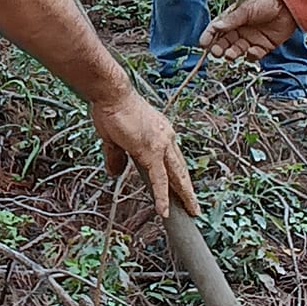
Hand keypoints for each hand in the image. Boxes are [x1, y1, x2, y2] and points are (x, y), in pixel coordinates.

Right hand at [91, 87, 198, 219]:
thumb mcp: (114, 138)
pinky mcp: (151, 152)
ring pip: (177, 176)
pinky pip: (159, 179)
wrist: (112, 95)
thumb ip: (117, 157)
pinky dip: (162, 196)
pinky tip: (164, 210)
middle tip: (194, 205)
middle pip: (180, 169)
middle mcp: (166, 138)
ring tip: (191, 211)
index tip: (182, 187)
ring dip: (185, 195)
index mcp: (161, 132)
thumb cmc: (112, 109)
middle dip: (188, 188)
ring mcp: (161, 145)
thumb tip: (114, 173)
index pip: (173, 159)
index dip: (177, 175)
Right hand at [200, 0, 295, 62]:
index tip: (203, 44)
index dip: (209, 36)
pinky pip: (252, 55)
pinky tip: (252, 50)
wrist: (288, 7)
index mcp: (233, 18)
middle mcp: (240, 29)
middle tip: (216, 53)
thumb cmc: (266, 3)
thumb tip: (216, 27)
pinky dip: (251, 55)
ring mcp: (250, 39)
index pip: (217, 28)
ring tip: (231, 55)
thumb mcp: (246, 9)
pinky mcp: (262, 46)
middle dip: (219, 48)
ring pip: (236, 50)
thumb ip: (231, 20)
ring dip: (232, 53)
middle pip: (224, 42)